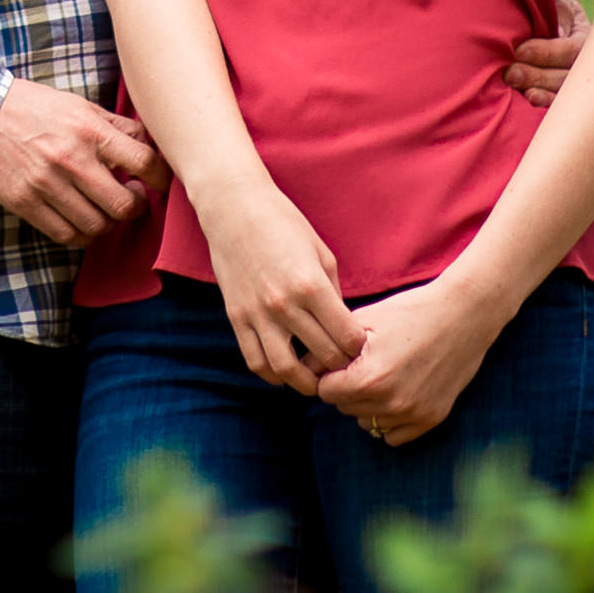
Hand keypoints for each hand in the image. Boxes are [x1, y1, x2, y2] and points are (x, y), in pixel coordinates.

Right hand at [0, 79, 166, 248]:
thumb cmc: (34, 108)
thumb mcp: (79, 106)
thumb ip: (116, 126)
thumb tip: (150, 143)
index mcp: (89, 130)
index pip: (143, 162)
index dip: (160, 178)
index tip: (158, 181)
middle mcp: (71, 160)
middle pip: (123, 204)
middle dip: (136, 206)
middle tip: (133, 198)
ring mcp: (47, 184)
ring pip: (97, 225)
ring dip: (108, 222)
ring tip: (106, 209)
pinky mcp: (26, 203)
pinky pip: (66, 234)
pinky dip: (82, 234)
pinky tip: (83, 219)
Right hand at [198, 182, 364, 395]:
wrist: (235, 209)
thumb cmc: (284, 225)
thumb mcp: (322, 254)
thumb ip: (334, 295)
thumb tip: (343, 329)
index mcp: (311, 286)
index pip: (346, 338)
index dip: (358, 347)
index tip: (359, 346)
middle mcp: (284, 305)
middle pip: (322, 356)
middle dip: (339, 366)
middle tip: (344, 365)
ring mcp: (257, 314)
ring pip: (286, 370)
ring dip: (306, 382)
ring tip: (315, 378)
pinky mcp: (236, 318)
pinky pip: (255, 361)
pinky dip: (273, 375)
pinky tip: (285, 371)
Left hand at [316, 274, 504, 447]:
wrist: (463, 315)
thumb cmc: (409, 311)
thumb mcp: (362, 323)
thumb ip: (327, 349)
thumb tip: (302, 368)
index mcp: (368, 379)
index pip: (325, 392)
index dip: (329, 374)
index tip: (341, 360)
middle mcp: (390, 403)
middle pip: (344, 408)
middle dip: (347, 388)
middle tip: (364, 363)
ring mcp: (413, 414)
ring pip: (366, 422)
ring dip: (366, 405)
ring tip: (383, 375)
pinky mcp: (431, 419)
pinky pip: (392, 436)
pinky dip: (388, 418)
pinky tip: (397, 392)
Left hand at [502, 0, 589, 107]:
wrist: (543, 14)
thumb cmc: (548, 3)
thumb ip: (556, 8)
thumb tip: (557, 27)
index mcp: (589, 35)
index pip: (572, 49)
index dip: (547, 52)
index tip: (520, 50)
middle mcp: (587, 60)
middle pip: (568, 75)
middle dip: (538, 76)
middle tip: (510, 73)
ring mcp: (577, 78)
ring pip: (563, 91)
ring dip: (539, 90)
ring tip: (514, 85)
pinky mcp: (563, 89)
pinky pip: (558, 101)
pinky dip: (545, 100)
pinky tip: (530, 98)